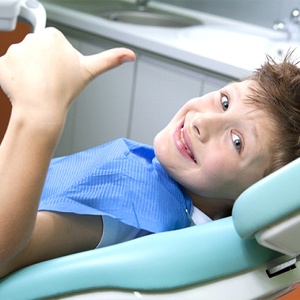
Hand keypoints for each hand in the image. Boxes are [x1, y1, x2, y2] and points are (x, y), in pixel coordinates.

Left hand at [0, 27, 134, 120]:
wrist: (43, 110)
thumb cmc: (65, 91)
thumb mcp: (90, 71)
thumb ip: (111, 59)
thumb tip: (131, 55)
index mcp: (53, 36)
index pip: (52, 44)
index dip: (57, 60)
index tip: (60, 72)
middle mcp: (33, 38)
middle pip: (37, 50)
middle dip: (42, 64)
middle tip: (49, 80)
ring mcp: (15, 50)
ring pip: (22, 59)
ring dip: (28, 71)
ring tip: (37, 85)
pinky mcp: (2, 62)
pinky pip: (8, 68)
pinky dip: (14, 77)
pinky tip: (24, 86)